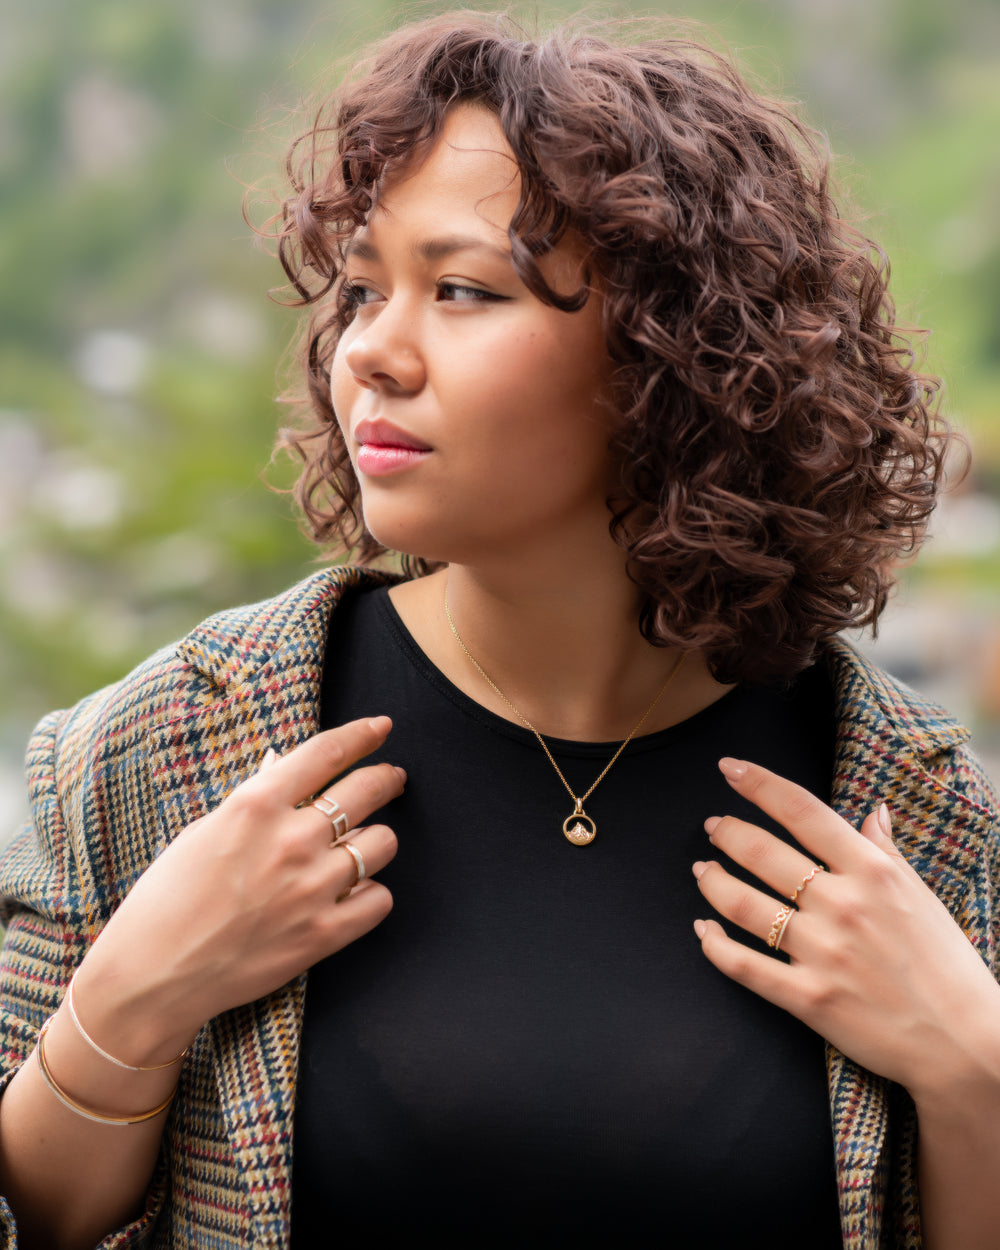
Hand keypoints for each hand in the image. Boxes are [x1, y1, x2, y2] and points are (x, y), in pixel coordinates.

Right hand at [71, 716, 404, 1063]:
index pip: (327, 752)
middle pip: (367, 790)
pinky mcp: (322, 935)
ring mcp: (311, 888)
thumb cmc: (167, 898)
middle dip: (387, 778)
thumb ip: (254, 799)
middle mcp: (290, 841)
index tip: (381, 727)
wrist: (153, 974)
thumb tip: (283, 763)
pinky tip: (354, 894)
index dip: (363, 734)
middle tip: (392, 779)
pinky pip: (380, 900)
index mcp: (255, 806)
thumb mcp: (203, 832)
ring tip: (360, 846)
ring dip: (375, 841)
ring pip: (381, 844)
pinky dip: (371, 894)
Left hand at [691, 757, 999, 1103]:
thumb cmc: (947, 964)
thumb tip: (873, 809)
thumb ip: (886, 851)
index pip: (802, 811)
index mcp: (871, 872)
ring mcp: (822, 952)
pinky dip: (714, 944)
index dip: (759, 784)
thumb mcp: (922, 895)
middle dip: (728, 833)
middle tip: (713, 826)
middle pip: (763, 853)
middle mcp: (842, 905)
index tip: (729, 768)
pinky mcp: (809, 998)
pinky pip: (743, 965)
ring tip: (703, 870)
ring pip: (744, 904)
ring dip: (713, 882)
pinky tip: (703, 930)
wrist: (965, 1043)